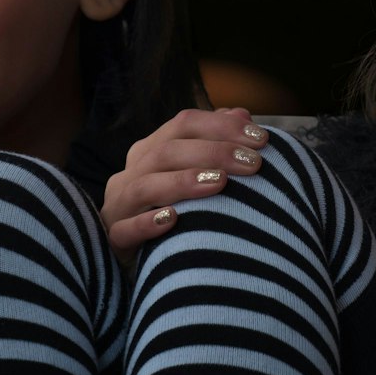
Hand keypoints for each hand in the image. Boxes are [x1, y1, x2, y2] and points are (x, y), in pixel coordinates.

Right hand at [101, 108, 268, 263]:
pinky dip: (148, 223)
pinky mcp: (114, 239)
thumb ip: (215, 142)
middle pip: (167, 151)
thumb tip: (241, 114)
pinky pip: (126, 229)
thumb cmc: (177, 214)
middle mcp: (132, 173)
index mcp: (151, 151)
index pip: (184, 124)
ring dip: (183, 181)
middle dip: (213, 152)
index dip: (222, 126)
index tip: (261, 139)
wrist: (142, 260)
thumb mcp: (195, 175)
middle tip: (253, 163)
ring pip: (145, 186)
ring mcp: (119, 206)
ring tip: (220, 182)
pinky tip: (173, 220)